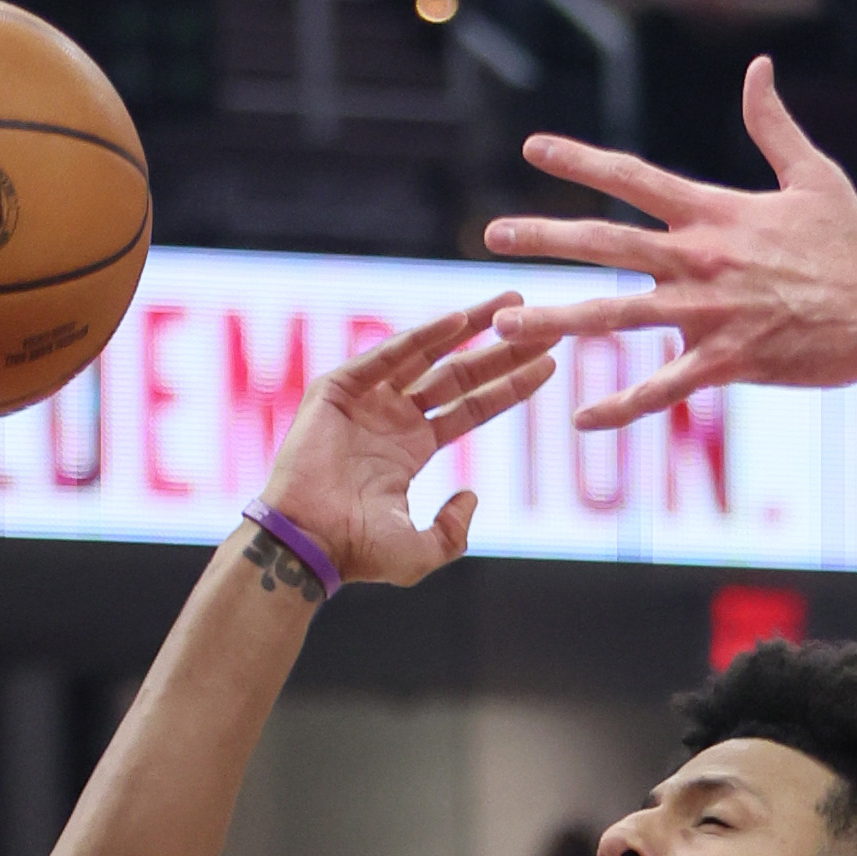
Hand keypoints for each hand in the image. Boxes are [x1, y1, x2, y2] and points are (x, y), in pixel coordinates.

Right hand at [258, 297, 555, 584]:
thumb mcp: (422, 550)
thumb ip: (454, 531)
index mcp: (411, 449)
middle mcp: (392, 419)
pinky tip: (459, 319)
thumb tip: (472, 495)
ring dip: (470, 326)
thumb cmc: (358, 552)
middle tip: (543, 324)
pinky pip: (386, 355)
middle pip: (458, 375)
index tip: (547, 364)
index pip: (472, 409)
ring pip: (428, 355)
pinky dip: (421, 336)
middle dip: (500, 349)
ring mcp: (366, 401)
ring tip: (511, 303)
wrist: (309, 544)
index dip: (509, 386)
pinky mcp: (338, 390)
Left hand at [484, 59, 856, 430]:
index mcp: (715, 212)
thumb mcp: (814, 174)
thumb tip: (758, 67)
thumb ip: (772, 124)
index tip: (533, 149)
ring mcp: (710, 312)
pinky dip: (622, 406)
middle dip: (544, 236)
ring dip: (557, 319)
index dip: (580, 160)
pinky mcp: (728, 361)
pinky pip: (663, 387)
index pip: (633, 177)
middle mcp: (700, 258)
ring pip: (617, 316)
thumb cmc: (855, 243)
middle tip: (493, 235)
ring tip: (507, 326)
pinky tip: (581, 419)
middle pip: (606, 241)